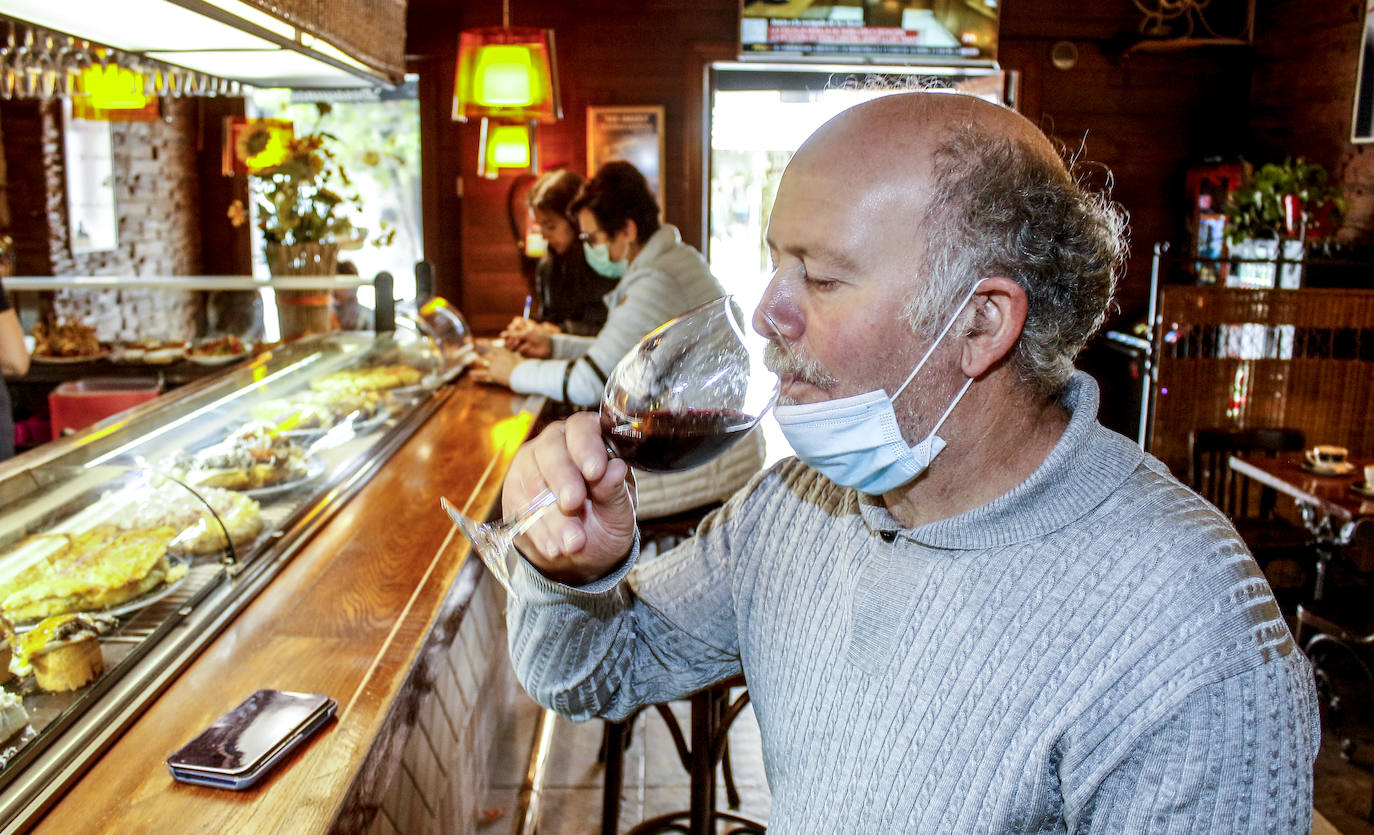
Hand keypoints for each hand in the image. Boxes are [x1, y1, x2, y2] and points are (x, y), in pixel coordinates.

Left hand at [470, 346, 521, 387]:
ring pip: (483, 362)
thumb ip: (515, 356)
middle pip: (486, 354)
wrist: (521, 375)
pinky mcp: (493, 375)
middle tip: (474, 352)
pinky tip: (471, 374)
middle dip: (480, 352)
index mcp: (503, 353)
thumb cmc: (523, 366)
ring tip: (473, 359)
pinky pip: (483, 375)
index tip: (477, 341)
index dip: (483, 343)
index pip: (490, 346)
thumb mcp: (519, 358)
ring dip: (478, 360)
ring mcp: (494, 366)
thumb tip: (517, 356)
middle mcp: (496, 358)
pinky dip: (476, 374)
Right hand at [500, 318, 555, 357]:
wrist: (547, 346)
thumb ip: (513, 333)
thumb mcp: (525, 333)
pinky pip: (517, 350)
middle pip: (506, 337)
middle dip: (511, 338)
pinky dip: (523, 348)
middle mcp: (518, 335)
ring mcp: (519, 343)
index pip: (510, 326)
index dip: (512, 328)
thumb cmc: (539, 336)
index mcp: (520, 327)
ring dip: (515, 344)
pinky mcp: (521, 351)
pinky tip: (529, 347)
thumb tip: (501, 335)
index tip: (515, 328)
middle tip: (517, 339)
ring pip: (509, 345)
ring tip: (522, 342)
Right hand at [505, 412, 635, 584]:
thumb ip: (615, 492)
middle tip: (573, 503)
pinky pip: (519, 508)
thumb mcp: (619, 512)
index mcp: (589, 440)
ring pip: (533, 480)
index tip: (594, 471)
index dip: (586, 446)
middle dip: (563, 478)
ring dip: (552, 515)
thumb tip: (616, 468)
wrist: (579, 552)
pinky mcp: (514, 492)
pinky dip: (538, 531)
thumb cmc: (604, 521)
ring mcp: (530, 466)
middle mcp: (556, 445)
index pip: (582, 427)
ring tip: (572, 542)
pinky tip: (554, 548)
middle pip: (551, 449)